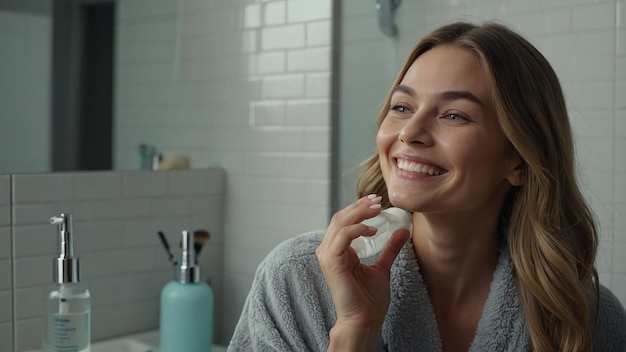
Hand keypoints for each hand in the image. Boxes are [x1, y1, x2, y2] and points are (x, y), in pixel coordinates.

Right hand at [316, 194, 409, 349]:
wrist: (365, 320)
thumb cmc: (369, 300)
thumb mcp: (382, 267)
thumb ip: (389, 249)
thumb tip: (402, 230)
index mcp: (338, 250)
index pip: (344, 221)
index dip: (359, 208)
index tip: (378, 202)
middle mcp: (329, 250)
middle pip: (340, 217)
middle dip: (359, 206)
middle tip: (378, 200)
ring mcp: (328, 256)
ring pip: (340, 223)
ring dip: (359, 212)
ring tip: (377, 209)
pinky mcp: (331, 262)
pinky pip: (343, 236)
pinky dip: (358, 229)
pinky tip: (373, 230)